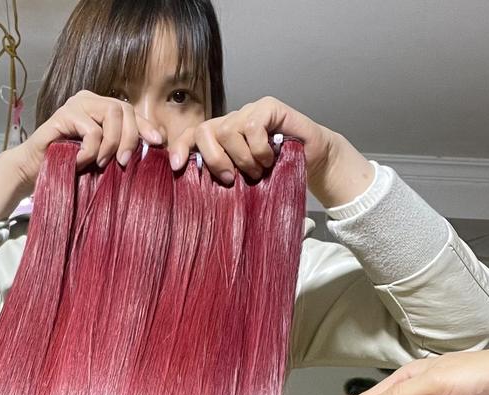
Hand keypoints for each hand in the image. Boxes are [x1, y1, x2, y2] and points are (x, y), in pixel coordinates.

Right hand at [15, 91, 163, 188]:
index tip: (157, 143)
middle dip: (129, 137)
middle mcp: (89, 101)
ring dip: (111, 143)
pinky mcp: (63, 115)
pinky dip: (90, 150)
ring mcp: (76, 105)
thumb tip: (148, 150)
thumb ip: (116, 149)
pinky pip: (90, 130)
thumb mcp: (98, 157)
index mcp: (99, 108)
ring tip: (100, 163)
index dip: (145, 126)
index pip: (129, 111)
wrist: (32, 171)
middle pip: (123, 109)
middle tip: (123, 162)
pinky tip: (80, 163)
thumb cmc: (66, 166)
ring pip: (110, 114)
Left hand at [168, 96, 373, 206]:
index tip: (176, 167)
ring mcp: (248, 111)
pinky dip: (259, 149)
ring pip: (229, 131)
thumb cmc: (275, 175)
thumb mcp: (243, 181)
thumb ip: (222, 178)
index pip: (192, 137)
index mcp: (219, 140)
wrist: (313, 161)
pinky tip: (270, 158)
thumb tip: (192, 193)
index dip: (180, 148)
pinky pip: (251, 127)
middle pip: (205, 132)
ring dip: (243, 159)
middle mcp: (230, 122)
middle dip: (214, 160)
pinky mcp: (267, 106)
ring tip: (258, 170)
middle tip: (229, 179)